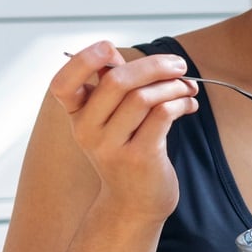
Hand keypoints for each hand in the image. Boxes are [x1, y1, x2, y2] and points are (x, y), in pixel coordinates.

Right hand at [49, 41, 199, 222]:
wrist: (135, 203)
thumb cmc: (128, 152)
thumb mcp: (112, 121)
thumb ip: (114, 89)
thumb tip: (119, 53)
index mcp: (78, 116)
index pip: (62, 83)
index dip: (82, 59)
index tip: (109, 48)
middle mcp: (88, 130)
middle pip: (116, 80)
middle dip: (153, 65)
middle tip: (178, 65)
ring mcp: (112, 146)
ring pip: (143, 96)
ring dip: (173, 85)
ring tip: (188, 88)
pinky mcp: (140, 157)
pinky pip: (162, 114)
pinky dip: (180, 102)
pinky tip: (189, 105)